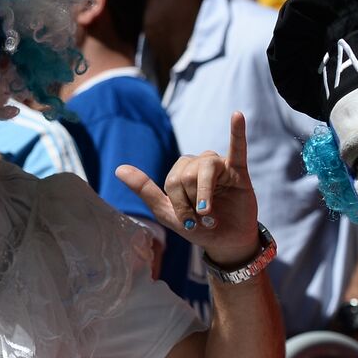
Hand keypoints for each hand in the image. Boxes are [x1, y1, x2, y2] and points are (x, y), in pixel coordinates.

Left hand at [117, 111, 259, 267]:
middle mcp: (199, 164)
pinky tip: (237, 116)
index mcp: (181, 171)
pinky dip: (237, 132)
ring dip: (205, 196)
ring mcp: (220, 166)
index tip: (189, 221)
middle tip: (203, 218)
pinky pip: (237, 148)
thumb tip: (119, 169)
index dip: (179, 204)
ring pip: (206, 168)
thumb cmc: (199, 227)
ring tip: (210, 214)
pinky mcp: (238, 171)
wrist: (227, 241)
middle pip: (187, 174)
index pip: (172, 180)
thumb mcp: (167, 212)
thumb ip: (145, 189)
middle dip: (192, 201)